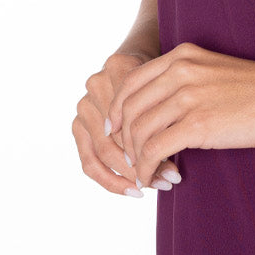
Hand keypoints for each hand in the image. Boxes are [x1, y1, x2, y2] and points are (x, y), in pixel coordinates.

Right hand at [73, 52, 181, 196]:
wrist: (142, 63)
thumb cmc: (163, 80)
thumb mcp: (170, 89)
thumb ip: (168, 113)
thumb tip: (174, 163)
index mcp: (119, 67)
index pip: (135, 118)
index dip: (154, 148)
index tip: (177, 172)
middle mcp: (96, 84)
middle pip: (118, 136)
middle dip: (144, 165)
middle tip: (168, 182)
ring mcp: (83, 105)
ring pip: (103, 152)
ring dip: (129, 176)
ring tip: (154, 186)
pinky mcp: (78, 124)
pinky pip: (89, 161)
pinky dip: (110, 180)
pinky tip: (132, 192)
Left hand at [105, 42, 254, 187]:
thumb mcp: (214, 71)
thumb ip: (185, 82)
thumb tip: (160, 113)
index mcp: (182, 56)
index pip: (131, 82)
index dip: (117, 110)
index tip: (116, 131)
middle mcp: (180, 71)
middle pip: (129, 108)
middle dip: (122, 139)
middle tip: (128, 160)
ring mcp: (188, 97)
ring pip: (138, 132)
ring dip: (134, 159)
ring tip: (143, 174)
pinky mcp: (198, 124)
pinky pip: (154, 150)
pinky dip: (146, 169)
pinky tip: (154, 178)